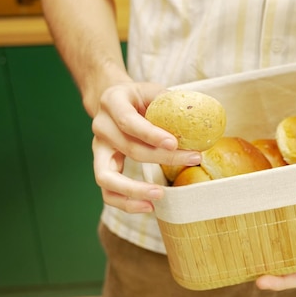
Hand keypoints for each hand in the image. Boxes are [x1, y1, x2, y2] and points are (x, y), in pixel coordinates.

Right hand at [91, 82, 201, 212]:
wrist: (113, 100)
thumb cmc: (138, 97)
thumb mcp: (151, 90)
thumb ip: (168, 101)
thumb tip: (197, 117)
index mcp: (112, 102)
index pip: (128, 121)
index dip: (151, 134)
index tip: (174, 143)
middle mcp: (101, 126)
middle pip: (129, 148)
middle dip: (162, 158)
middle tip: (192, 160)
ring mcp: (98, 149)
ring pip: (107, 177)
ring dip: (134, 190)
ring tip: (160, 195)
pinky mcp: (102, 166)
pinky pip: (107, 192)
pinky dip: (126, 203)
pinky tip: (148, 206)